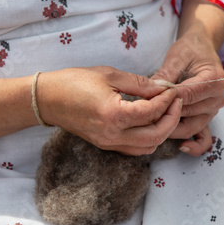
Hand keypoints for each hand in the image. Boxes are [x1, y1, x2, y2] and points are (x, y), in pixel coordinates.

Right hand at [37, 66, 181, 155]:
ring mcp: (109, 144)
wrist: (47, 99)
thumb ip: (140, 83)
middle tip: (176, 102)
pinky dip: (149, 138)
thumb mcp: (109, 75)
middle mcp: (113, 135)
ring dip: (162, 131)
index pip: (152, 112)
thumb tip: (163, 88)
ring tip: (165, 111)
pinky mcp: (106, 146)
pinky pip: (135, 149)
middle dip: (172, 119)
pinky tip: (150, 121)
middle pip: (156, 136)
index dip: (167, 100)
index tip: (173, 90)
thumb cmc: (74, 82)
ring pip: (148, 148)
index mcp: (114, 115)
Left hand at [151, 0, 223, 155]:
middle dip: (165, 114)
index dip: (167, 99)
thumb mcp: (177, 56)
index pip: (188, 94)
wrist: (202, 49)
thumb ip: (166, 75)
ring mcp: (214, 110)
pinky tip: (181, 146)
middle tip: (142, 115)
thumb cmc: (190, 50)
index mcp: (216, 80)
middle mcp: (219, 98)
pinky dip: (194, 145)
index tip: (147, 101)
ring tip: (150, 125)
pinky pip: (203, 138)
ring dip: (171, 127)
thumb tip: (152, 91)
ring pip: (191, 127)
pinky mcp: (207, 117)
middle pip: (189, 113)